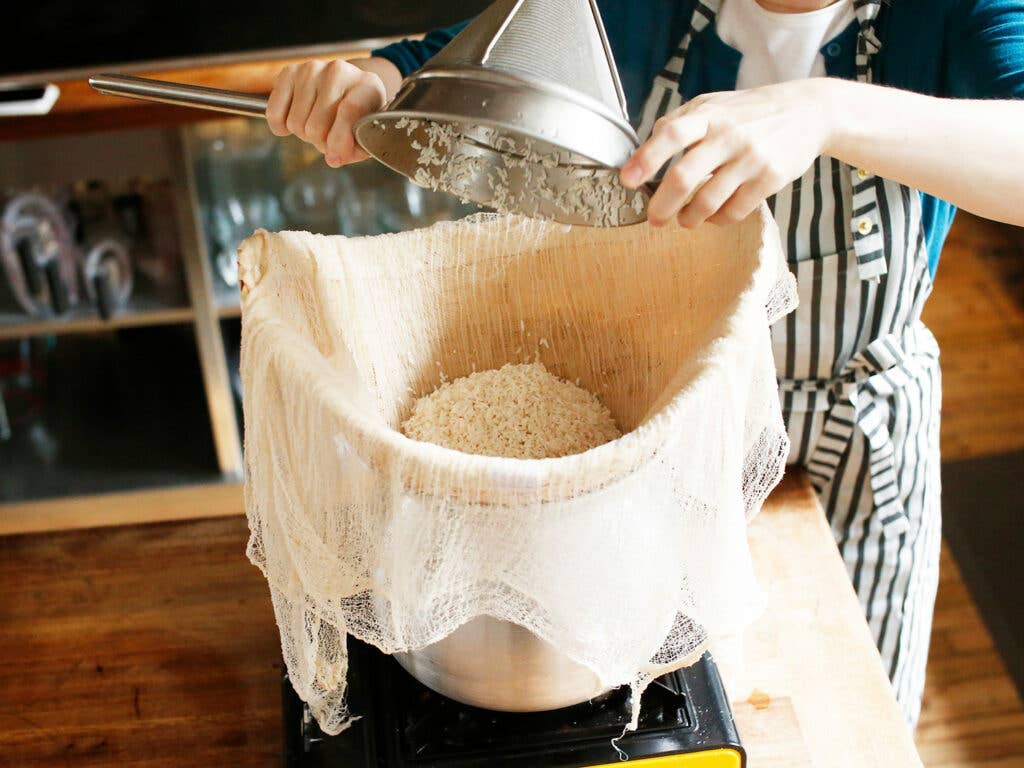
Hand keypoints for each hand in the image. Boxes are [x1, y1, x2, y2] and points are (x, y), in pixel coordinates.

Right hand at [266, 59, 388, 166]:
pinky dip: (281, 126)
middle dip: (320, 142)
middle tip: (329, 137)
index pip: (350, 109)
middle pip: (316, 126)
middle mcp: (338, 72)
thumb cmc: (359, 116)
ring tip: (317, 125)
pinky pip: (275, 113)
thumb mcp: (367, 135)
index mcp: (367, 86)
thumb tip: (333, 158)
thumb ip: (353, 150)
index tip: (335, 156)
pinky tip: (294, 121)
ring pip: (296, 123)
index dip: (340, 138)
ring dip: (304, 134)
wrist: (346, 89)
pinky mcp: (289, 72)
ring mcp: (312, 70)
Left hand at [620, 80, 835, 227]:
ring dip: (689, 219)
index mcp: (708, 115)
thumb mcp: (713, 104)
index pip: (671, 134)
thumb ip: (680, 122)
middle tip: (654, 219)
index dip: (646, 159)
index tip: (628, 181)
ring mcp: (751, 158)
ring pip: (708, 202)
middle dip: (662, 205)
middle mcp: (728, 135)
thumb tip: (645, 149)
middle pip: (684, 177)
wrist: (808, 111)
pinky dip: (718, 220)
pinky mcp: (770, 179)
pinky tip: (714, 216)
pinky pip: (734, 211)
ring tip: (685, 220)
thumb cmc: (750, 111)